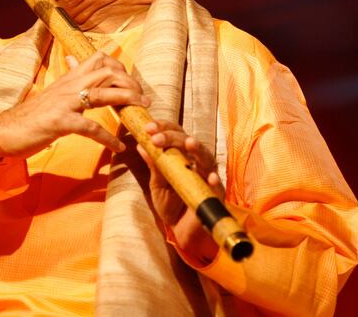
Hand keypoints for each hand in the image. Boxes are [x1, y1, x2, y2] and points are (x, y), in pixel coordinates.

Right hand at [0, 51, 149, 159]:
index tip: (131, 83)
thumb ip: (68, 78)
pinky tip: (118, 147)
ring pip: (101, 94)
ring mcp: (64, 103)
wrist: (7, 130)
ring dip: (126, 102)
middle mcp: (69, 85)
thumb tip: (74, 60)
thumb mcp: (54, 91)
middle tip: (143, 100)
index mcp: (69, 78)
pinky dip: (107, 138)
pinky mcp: (59, 122)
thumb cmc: (33, 114)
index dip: (120, 68)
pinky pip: (90, 127)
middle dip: (130, 84)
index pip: (99, 59)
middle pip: (106, 73)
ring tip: (141, 114)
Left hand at [137, 120, 222, 264]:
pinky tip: (209, 177)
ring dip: (198, 150)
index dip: (163, 127)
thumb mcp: (157, 184)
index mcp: (181, 155)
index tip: (147, 128)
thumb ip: (153, 166)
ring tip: (189, 143)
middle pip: (188, 141)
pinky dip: (213, 180)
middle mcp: (196, 162)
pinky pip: (217, 186)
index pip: (175, 134)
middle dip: (172, 137)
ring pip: (206, 158)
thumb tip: (141, 145)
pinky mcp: (215, 194)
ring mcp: (207, 176)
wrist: (180, 230)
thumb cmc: (170, 204)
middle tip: (157, 138)